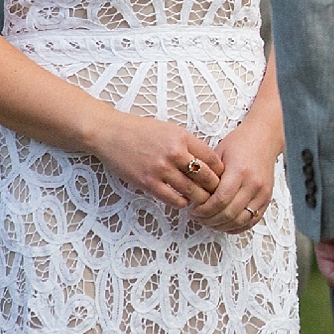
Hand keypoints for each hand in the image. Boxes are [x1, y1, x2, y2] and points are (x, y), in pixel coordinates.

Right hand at [90, 113, 228, 213]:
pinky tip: (183, 201)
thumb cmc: (141, 131)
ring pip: (192, 191)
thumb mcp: (169, 129)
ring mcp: (161, 169)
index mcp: (182, 136)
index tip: (222, 178)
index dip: (220, 172)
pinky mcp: (148, 182)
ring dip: (199, 199)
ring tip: (202, 203)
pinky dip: (181, 203)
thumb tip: (206, 162)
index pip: (212, 158)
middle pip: (205, 177)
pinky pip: (173, 199)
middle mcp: (174, 152)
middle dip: (214, 188)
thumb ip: (187, 144)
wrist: (111, 133)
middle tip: (217, 195)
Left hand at [192, 106, 280, 235]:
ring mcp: (262, 193)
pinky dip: (236, 227)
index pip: (220, 200)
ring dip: (222, 226)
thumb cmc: (239, 142)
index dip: (205, 210)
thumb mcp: (220, 152)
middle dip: (210, 220)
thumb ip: (209, 174)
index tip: (194, 210)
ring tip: (209, 221)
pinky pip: (251, 221)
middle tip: (198, 217)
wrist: (263, 137)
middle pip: (229, 213)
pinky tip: (224, 223)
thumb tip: (194, 195)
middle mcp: (253, 184)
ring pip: (240, 221)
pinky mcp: (266, 199)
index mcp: (239, 170)